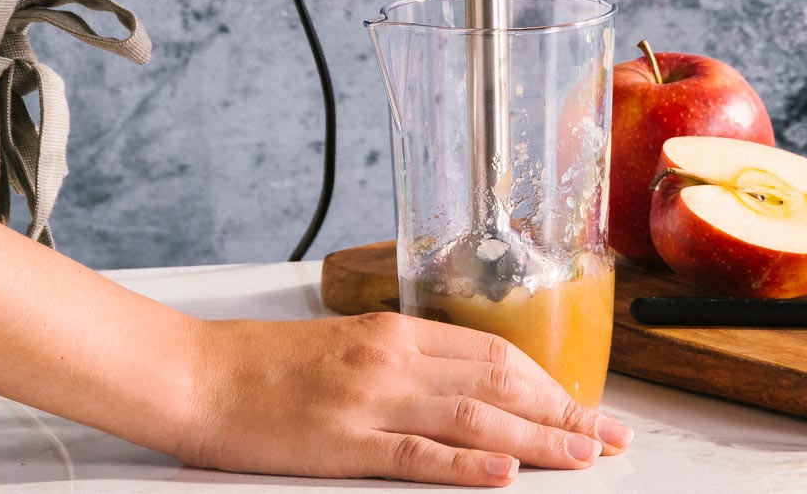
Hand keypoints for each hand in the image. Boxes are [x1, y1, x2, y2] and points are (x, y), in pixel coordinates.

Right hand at [174, 312, 630, 485]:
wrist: (196, 375)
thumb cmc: (262, 366)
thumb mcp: (346, 345)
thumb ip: (404, 362)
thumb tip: (462, 386)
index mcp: (397, 333)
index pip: (495, 356)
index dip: (549, 383)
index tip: (585, 406)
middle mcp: (394, 358)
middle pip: (500, 383)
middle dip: (564, 412)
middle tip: (610, 436)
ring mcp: (371, 400)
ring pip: (475, 417)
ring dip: (539, 438)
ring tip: (583, 456)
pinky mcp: (344, 442)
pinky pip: (417, 455)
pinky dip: (467, 464)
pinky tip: (505, 473)